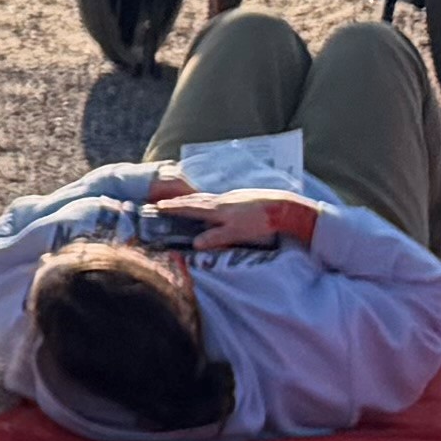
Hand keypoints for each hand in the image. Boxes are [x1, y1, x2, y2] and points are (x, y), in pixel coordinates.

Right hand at [173, 195, 311, 253]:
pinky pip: (217, 198)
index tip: (158, 207)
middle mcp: (221, 200)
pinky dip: (207, 200)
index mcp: (216, 209)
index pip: (190, 208)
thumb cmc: (258, 221)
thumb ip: (215, 238)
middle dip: (179, 202)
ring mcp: (231, 197)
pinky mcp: (242, 196)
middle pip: (196, 200)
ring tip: (184, 201)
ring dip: (192, 199)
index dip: (174, 209)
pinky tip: (212, 203)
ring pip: (207, 198)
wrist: (282, 206)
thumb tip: (194, 244)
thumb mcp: (235, 233)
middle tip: (165, 202)